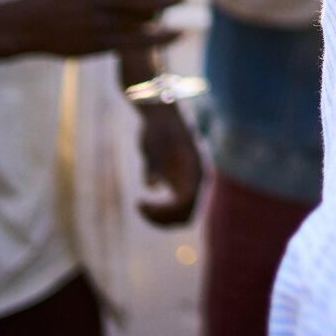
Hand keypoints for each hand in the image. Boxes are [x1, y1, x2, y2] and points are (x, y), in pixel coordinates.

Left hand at [135, 102, 203, 225]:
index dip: (164, 211)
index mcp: (195, 170)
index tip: (140, 203)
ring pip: (181, 216)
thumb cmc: (156, 128)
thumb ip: (153, 164)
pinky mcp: (180, 185)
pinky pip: (174, 209)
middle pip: (186, 215)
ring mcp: (189, 183)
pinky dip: (160, 213)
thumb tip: (151, 185)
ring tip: (140, 206)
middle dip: (162, 218)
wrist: (161, 116)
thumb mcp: (152, 143)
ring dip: (161, 218)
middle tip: (139, 206)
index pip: (186, 203)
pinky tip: (142, 202)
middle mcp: (196, 180)